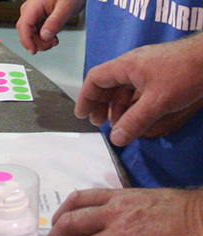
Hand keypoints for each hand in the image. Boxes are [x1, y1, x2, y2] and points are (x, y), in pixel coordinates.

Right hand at [15, 0, 84, 53]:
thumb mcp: (66, 7)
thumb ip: (55, 22)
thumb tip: (45, 36)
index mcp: (33, 6)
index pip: (23, 26)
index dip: (26, 41)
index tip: (33, 51)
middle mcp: (30, 10)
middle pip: (26, 33)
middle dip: (38, 42)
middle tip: (52, 43)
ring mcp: (33, 14)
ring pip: (31, 34)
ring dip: (41, 42)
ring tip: (54, 40)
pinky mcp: (38, 18)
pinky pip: (36, 32)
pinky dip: (44, 38)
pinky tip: (53, 37)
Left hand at [41, 188, 202, 235]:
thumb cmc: (182, 215)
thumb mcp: (146, 201)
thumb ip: (122, 211)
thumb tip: (106, 226)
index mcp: (117, 198)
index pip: (78, 199)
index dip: (60, 214)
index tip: (54, 227)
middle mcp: (114, 213)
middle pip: (68, 226)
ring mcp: (122, 235)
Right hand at [75, 34, 202, 145]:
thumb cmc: (184, 75)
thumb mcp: (157, 102)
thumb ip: (134, 122)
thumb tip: (115, 139)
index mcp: (125, 66)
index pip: (95, 79)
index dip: (86, 98)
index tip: (83, 115)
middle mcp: (132, 64)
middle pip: (107, 84)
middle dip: (101, 105)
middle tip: (100, 123)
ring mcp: (147, 66)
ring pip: (123, 87)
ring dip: (118, 105)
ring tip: (119, 123)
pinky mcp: (160, 71)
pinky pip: (137, 87)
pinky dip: (132, 102)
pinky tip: (137, 114)